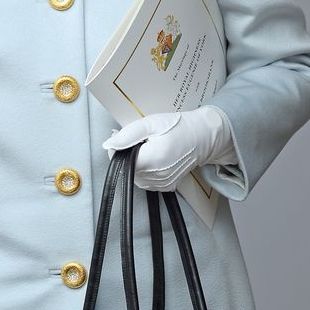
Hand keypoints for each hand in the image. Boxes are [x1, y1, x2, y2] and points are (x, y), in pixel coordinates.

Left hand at [101, 106, 234, 191]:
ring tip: (148, 148)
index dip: (118, 150)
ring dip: (136, 163)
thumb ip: (127, 135)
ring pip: (136, 177)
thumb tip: (108, 145)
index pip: (121, 162)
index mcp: (152, 160)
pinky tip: (154, 158)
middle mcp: (157, 176)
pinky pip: (146, 181)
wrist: (201, 136)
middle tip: (139, 140)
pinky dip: (145, 171)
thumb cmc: (177, 127)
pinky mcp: (167, 186)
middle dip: (127, 155)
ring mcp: (163, 183)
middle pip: (128, 170)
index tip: (123, 138)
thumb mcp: (150, 123)